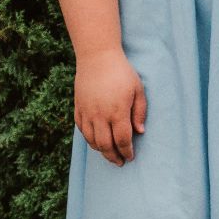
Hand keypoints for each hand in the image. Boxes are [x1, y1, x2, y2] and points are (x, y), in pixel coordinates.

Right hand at [73, 50, 146, 166]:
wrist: (97, 56)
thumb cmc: (121, 72)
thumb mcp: (138, 89)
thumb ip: (139, 112)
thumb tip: (140, 132)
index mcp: (117, 111)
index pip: (122, 140)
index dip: (127, 151)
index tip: (130, 157)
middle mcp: (100, 115)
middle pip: (105, 145)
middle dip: (113, 156)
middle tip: (120, 162)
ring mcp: (87, 112)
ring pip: (91, 140)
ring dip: (101, 150)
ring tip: (109, 153)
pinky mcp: (78, 108)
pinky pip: (82, 130)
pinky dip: (89, 139)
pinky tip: (96, 141)